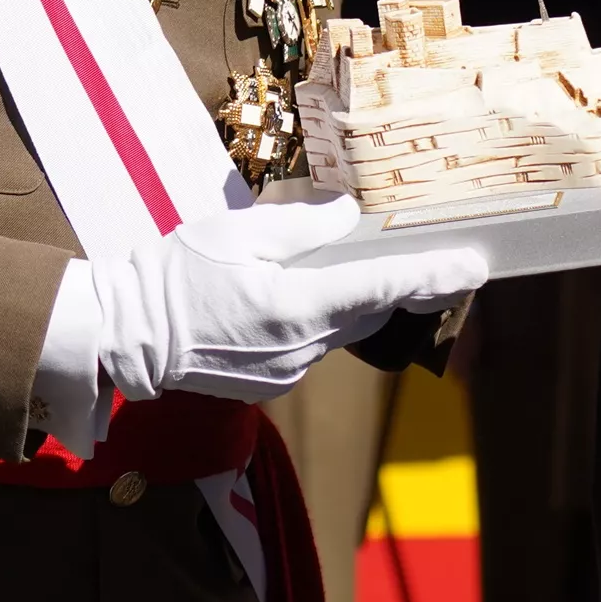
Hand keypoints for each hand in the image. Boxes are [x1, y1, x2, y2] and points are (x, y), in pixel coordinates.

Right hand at [86, 198, 484, 406]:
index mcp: (296, 307)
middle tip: (427, 255)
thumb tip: (350, 219)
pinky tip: (290, 295)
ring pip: (343, 328)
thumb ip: (304, 227)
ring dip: (349, 299)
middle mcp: (301, 348)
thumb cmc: (174, 276)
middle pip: (369, 309)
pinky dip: (316, 318)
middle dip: (396, 284)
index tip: (474, 268)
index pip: (382, 287)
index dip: (433, 277)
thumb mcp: (238, 232)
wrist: (127, 337)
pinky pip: (314, 344)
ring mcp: (288, 372)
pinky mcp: (274, 382)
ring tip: (329, 267)